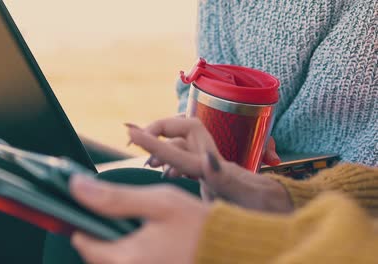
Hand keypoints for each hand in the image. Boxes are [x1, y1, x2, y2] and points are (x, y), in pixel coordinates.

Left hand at [70, 175, 208, 263]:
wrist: (232, 250)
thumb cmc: (197, 224)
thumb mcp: (158, 202)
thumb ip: (115, 197)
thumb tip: (76, 186)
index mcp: (126, 259)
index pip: (82, 242)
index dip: (84, 219)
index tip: (94, 203)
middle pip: (94, 255)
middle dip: (100, 231)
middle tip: (121, 211)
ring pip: (111, 261)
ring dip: (114, 241)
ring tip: (135, 222)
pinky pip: (128, 263)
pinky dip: (129, 250)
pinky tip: (145, 236)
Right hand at [127, 117, 292, 212]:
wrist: (280, 207)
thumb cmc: (267, 207)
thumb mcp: (247, 196)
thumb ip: (225, 179)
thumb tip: (207, 159)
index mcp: (213, 168)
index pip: (179, 149)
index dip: (154, 141)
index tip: (131, 132)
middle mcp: (210, 160)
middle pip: (184, 131)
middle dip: (160, 129)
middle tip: (135, 137)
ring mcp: (210, 165)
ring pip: (183, 145)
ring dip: (163, 147)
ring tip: (147, 159)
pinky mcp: (210, 174)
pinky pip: (187, 158)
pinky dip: (172, 159)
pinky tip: (164, 169)